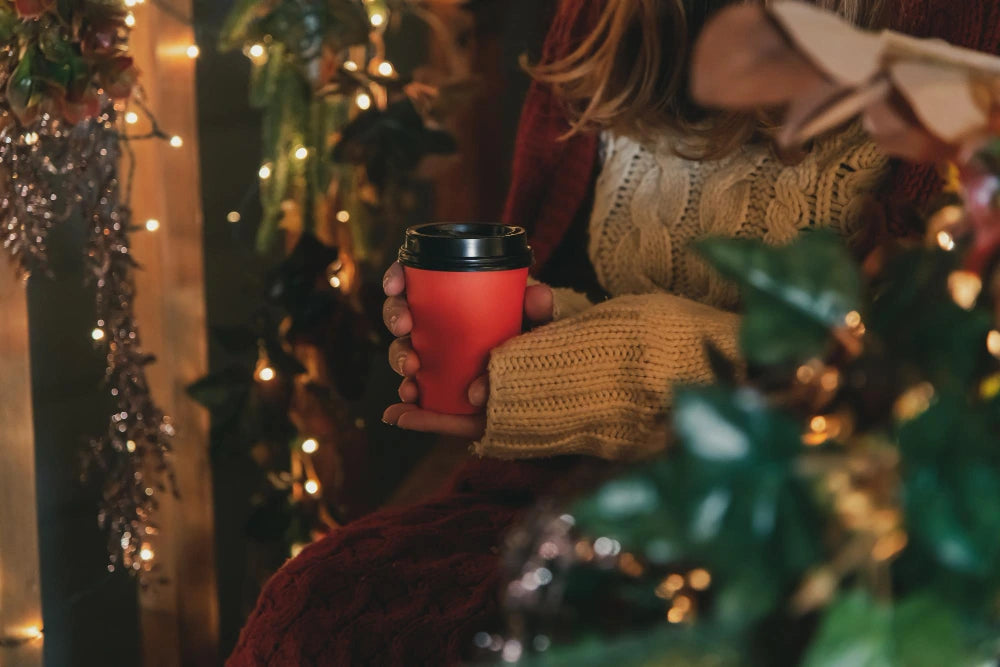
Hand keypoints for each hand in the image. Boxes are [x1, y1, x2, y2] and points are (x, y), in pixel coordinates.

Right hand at [380, 261, 553, 437]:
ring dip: (399, 358)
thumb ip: (543, 309)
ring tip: (411, 368)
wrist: (552, 389)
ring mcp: (437, 365)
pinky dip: (406, 412)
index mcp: (457, 299)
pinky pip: (419, 408)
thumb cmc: (541, 345)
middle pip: (404, 314)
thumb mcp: (544, 324)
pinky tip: (397, 414)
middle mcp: (440, 328)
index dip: (399, 277)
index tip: (396, 285)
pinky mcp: (443, 402)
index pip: (419, 280)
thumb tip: (537, 296)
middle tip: (404, 324)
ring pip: (405, 356)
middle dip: (394, 316)